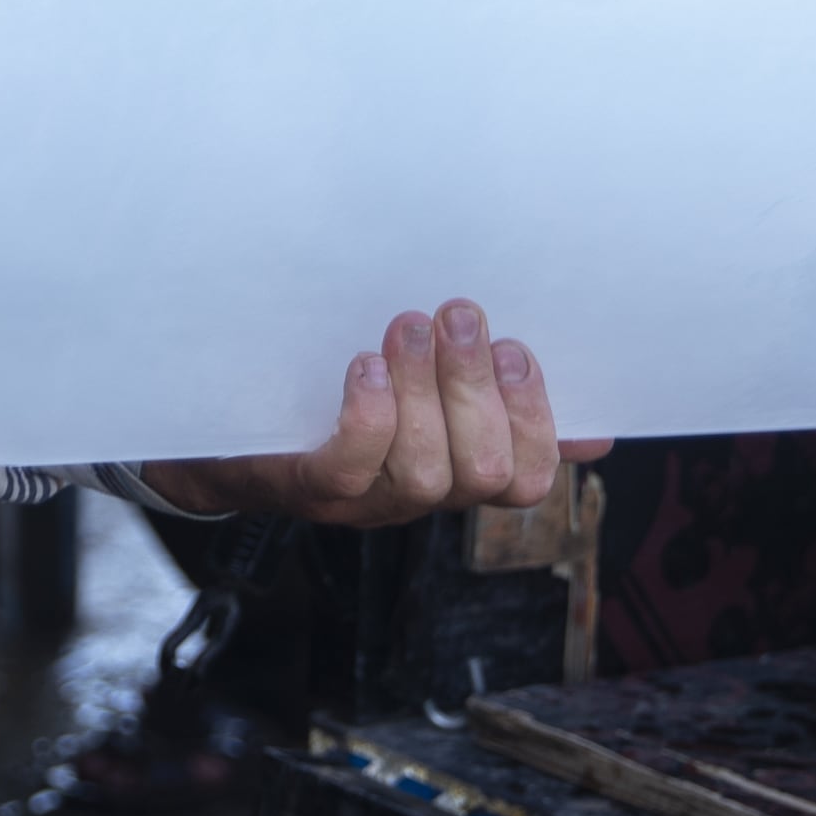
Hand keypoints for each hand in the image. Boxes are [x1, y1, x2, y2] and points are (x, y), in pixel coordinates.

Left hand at [143, 298, 607, 527]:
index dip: (534, 417)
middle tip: (460, 314)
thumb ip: (497, 409)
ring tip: (405, 325)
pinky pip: (351, 469)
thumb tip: (595, 432)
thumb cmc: (335, 406)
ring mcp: (363, 500)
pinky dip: (368, 417)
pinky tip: (363, 368)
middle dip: (477, 387)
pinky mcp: (307, 488)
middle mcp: (417, 498)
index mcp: (457, 474)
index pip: (528, 476)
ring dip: (424, 389)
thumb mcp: (426, 401)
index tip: (513, 347)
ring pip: (425, 471)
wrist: (221, 438)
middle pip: (483, 470)